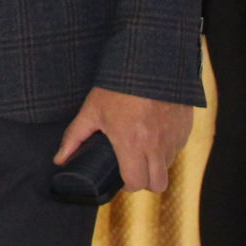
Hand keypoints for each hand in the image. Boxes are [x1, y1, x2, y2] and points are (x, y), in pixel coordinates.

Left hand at [55, 87, 194, 194]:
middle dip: (145, 181)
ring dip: (157, 164)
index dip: (128, 184)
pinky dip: (168, 147)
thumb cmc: (118, 86)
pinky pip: (178, 147)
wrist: (150, 60)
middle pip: (158, 184)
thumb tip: (59, 159)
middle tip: (134, 169)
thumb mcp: (92, 110)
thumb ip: (74, 137)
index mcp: (132, 144)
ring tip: (143, 148)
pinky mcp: (185, 127)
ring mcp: (174, 137)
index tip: (122, 176)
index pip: (136, 183)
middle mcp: (156, 145)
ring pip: (169, 166)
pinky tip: (156, 133)